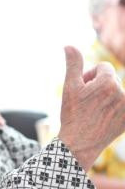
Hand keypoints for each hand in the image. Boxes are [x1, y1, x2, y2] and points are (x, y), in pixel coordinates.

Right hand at [59, 46, 124, 170]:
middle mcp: (122, 93)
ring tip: (92, 111)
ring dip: (105, 97)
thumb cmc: (71, 113)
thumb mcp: (69, 86)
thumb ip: (73, 63)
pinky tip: (101, 118)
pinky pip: (121, 105)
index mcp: (108, 83)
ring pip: (116, 93)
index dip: (90, 76)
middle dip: (98, 86)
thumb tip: (69, 45)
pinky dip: (113, 108)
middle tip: (85, 101)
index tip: (82, 89)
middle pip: (111, 80)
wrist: (79, 143)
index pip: (104, 68)